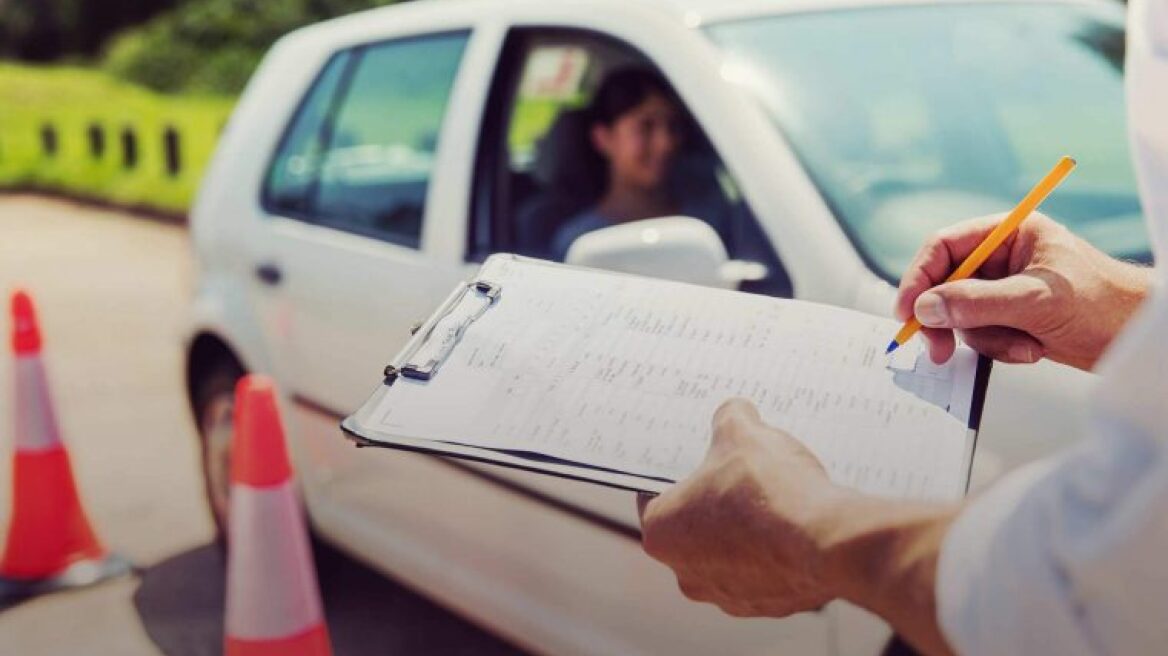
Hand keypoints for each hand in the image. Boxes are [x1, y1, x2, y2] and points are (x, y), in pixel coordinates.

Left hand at [637, 398, 844, 616]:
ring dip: (746, 530)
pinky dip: (776, 552)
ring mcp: (727, 596)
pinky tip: (795, 525)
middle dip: (715, 501)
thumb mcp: (742, 432)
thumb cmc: (769, 489)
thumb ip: (729, 418)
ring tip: (775, 498)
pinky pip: (765, 571)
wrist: (826, 542)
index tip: (698, 459)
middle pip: (694, 527)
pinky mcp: (767, 606)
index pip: (654, 495)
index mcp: (661, 533)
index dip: (678, 472)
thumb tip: (734, 413)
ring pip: (730, 553)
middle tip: (740, 473)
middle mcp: (686, 574)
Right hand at [896, 213, 1151, 369]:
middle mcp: (1003, 258)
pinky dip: (1000, 348)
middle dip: (947, 319)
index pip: (945, 247)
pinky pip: (981, 335)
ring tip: (1023, 345)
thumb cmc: (1104, 304)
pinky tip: (1032, 349)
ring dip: (985, 338)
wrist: (1140, 337)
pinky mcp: (1011, 318)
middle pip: (946, 284)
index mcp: (1010, 234)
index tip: (907, 312)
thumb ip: (976, 302)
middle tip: (938, 349)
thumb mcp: (1035, 300)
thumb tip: (925, 308)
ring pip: (961, 316)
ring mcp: (1005, 289)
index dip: (919, 278)